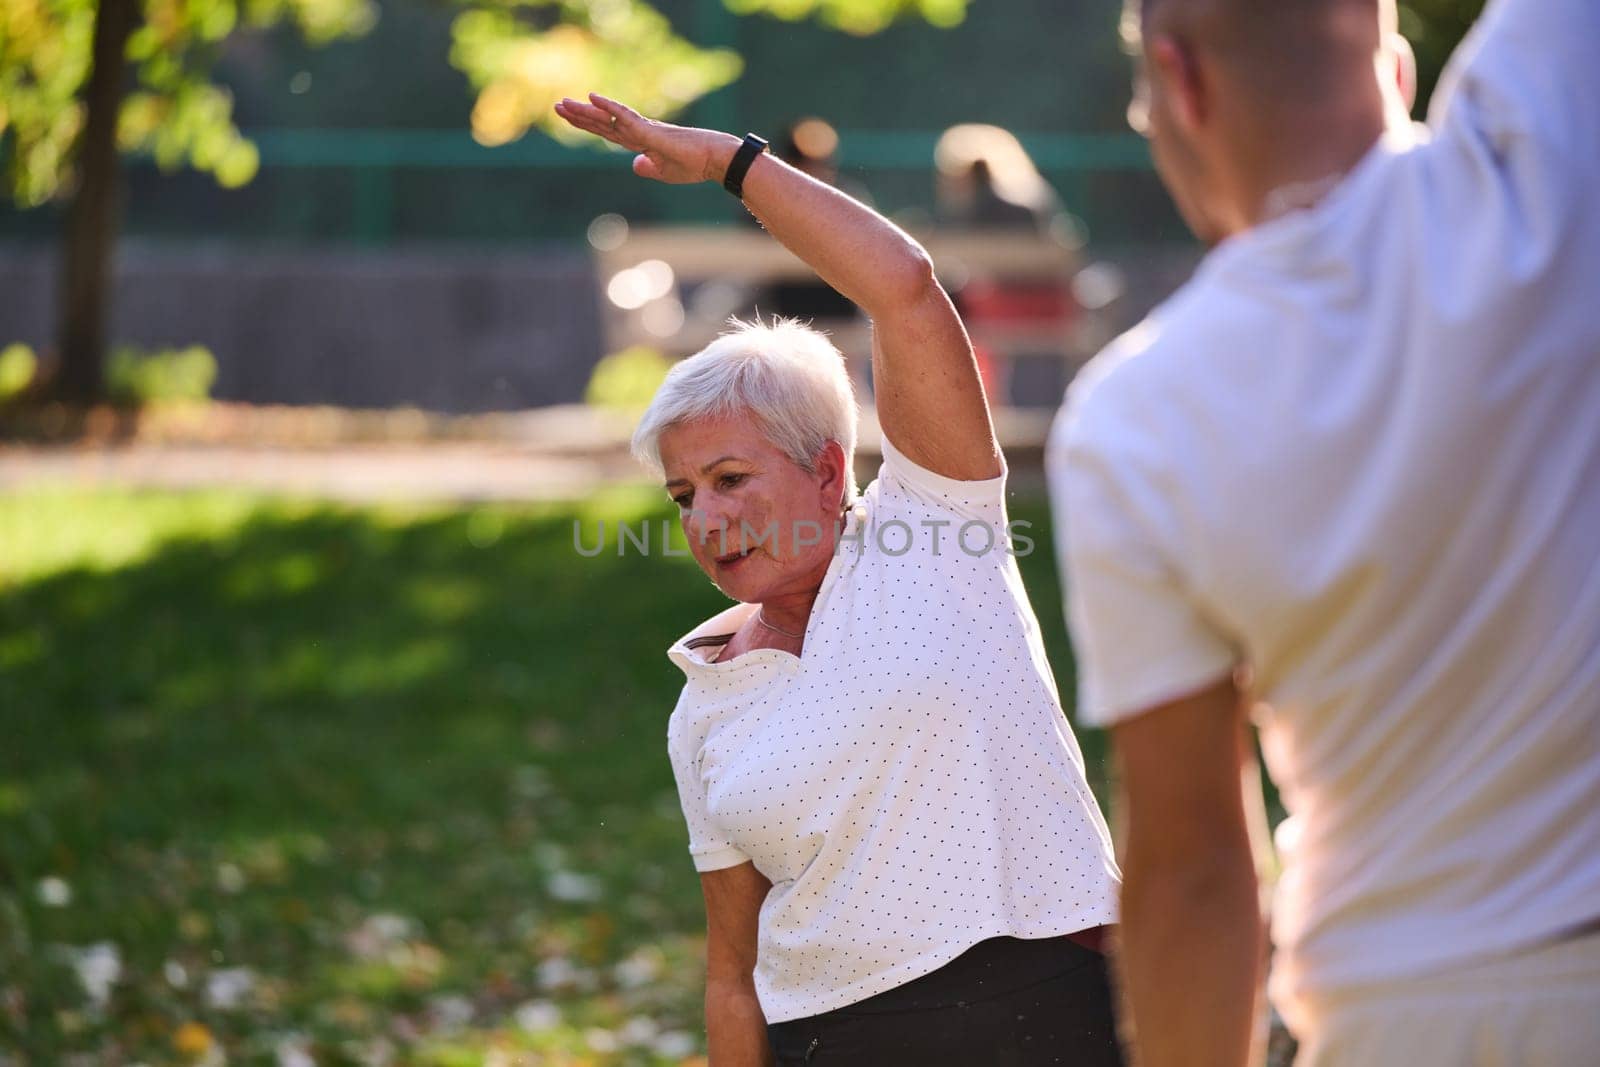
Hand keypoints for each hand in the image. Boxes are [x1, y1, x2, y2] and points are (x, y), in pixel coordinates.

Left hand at [554, 93, 736, 184]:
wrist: (715, 161)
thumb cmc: (695, 165)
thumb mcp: (666, 172)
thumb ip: (649, 167)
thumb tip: (635, 165)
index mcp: (641, 143)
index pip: (608, 132)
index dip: (588, 124)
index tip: (569, 116)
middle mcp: (640, 132)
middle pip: (603, 123)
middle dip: (580, 116)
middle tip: (557, 106)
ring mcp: (645, 130)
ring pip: (609, 119)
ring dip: (586, 111)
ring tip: (564, 104)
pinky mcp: (652, 132)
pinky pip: (626, 118)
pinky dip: (609, 108)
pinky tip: (594, 98)